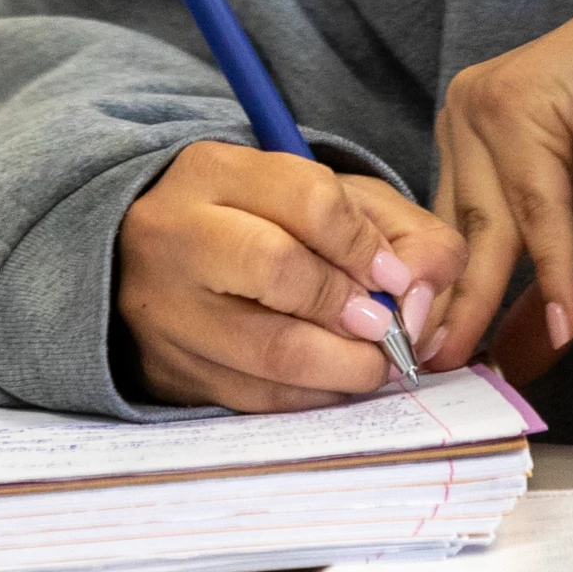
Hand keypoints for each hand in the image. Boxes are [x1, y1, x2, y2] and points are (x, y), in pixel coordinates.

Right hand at [115, 141, 466, 411]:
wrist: (151, 263)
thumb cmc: (259, 224)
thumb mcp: (327, 199)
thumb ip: (398, 231)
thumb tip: (421, 294)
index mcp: (213, 172)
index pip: (308, 201)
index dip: (366, 246)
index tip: (397, 278)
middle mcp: (176, 235)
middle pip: (279, 270)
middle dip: (350, 307)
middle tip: (384, 327)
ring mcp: (165, 311)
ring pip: (268, 351)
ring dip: (343, 366)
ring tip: (372, 362)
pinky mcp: (169, 373)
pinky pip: (256, 399)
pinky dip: (312, 397)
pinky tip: (333, 381)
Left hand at [427, 0, 572, 372]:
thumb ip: (548, 301)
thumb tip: (508, 370)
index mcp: (469, 141)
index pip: (447, 236)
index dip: (446, 302)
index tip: (433, 368)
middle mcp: (463, 116)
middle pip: (459, 233)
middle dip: (452, 310)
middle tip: (436, 375)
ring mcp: (485, 104)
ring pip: (489, 223)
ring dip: (484, 300)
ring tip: (479, 368)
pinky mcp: (517, 100)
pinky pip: (535, 202)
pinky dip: (554, 267)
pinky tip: (566, 322)